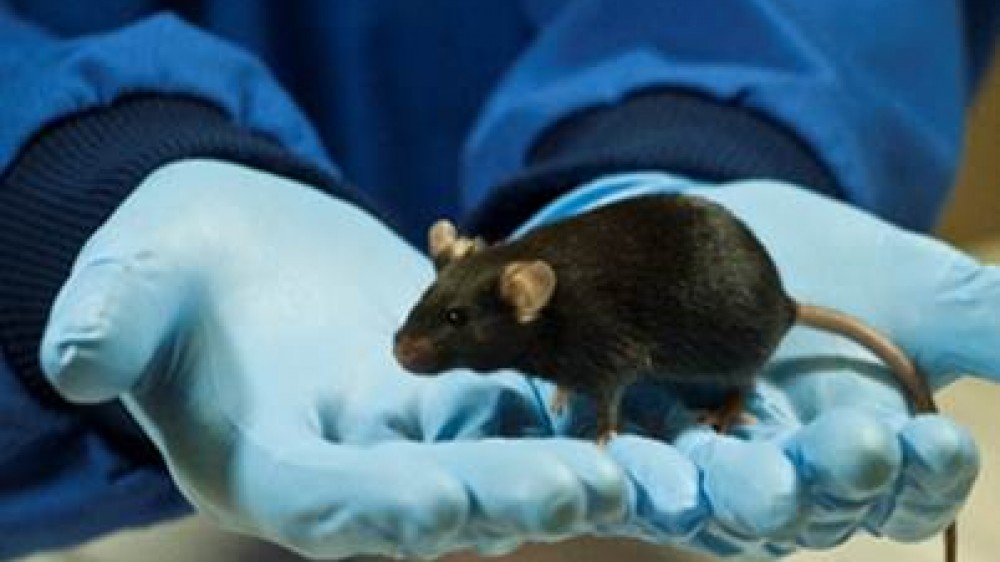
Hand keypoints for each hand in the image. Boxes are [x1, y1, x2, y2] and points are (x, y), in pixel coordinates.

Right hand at [38, 160, 627, 558]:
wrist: (246, 242)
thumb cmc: (176, 262)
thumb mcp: (133, 277)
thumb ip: (110, 318)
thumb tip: (72, 361)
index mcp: (261, 465)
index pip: (318, 502)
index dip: (376, 509)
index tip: (442, 508)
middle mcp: (345, 471)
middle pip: (426, 496)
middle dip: (502, 495)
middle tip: (588, 490)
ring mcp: (406, 439)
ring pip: (491, 461)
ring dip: (562, 466)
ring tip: (643, 466)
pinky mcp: (454, 396)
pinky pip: (518, 411)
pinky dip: (570, 411)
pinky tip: (637, 409)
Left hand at [517, 173, 992, 557]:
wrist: (714, 234)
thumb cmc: (830, 270)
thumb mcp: (910, 287)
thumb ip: (978, 319)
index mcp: (857, 457)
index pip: (901, 490)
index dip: (921, 474)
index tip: (935, 442)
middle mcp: (777, 483)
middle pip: (794, 511)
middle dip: (796, 493)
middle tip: (793, 477)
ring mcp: (691, 474)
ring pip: (696, 504)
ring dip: (691, 497)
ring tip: (690, 484)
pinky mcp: (613, 448)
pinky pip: (602, 468)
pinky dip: (591, 467)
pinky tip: (581, 455)